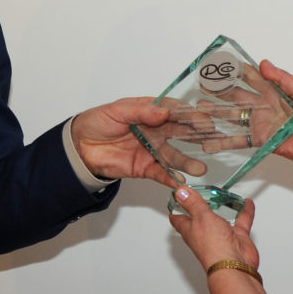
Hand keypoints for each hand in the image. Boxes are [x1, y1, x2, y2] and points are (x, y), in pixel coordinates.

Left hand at [71, 97, 207, 186]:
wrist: (79, 147)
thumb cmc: (97, 122)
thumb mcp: (117, 111)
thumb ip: (141, 111)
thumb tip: (163, 111)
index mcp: (150, 112)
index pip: (175, 111)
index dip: (190, 114)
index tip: (203, 119)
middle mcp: (156, 130)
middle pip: (181, 133)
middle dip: (197, 137)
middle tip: (213, 140)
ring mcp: (152, 150)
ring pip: (174, 156)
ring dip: (187, 162)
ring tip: (200, 168)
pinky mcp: (144, 167)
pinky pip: (160, 173)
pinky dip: (170, 178)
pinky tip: (180, 182)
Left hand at [169, 186, 259, 273]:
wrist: (234, 265)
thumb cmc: (214, 248)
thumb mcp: (201, 217)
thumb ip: (193, 203)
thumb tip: (180, 192)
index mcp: (190, 229)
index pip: (178, 218)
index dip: (176, 207)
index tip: (177, 196)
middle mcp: (204, 233)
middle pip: (199, 217)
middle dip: (198, 206)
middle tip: (198, 193)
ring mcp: (220, 235)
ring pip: (220, 218)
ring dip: (221, 208)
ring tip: (221, 196)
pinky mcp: (236, 238)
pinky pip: (241, 221)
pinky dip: (245, 212)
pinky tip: (247, 203)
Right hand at [193, 63, 292, 155]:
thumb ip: (284, 80)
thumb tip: (265, 64)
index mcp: (275, 94)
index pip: (253, 80)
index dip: (239, 72)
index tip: (224, 65)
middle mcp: (265, 108)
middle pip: (239, 97)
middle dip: (222, 91)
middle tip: (205, 84)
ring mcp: (261, 124)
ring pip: (235, 116)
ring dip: (217, 112)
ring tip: (200, 108)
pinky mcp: (260, 141)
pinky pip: (240, 140)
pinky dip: (224, 141)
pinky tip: (210, 139)